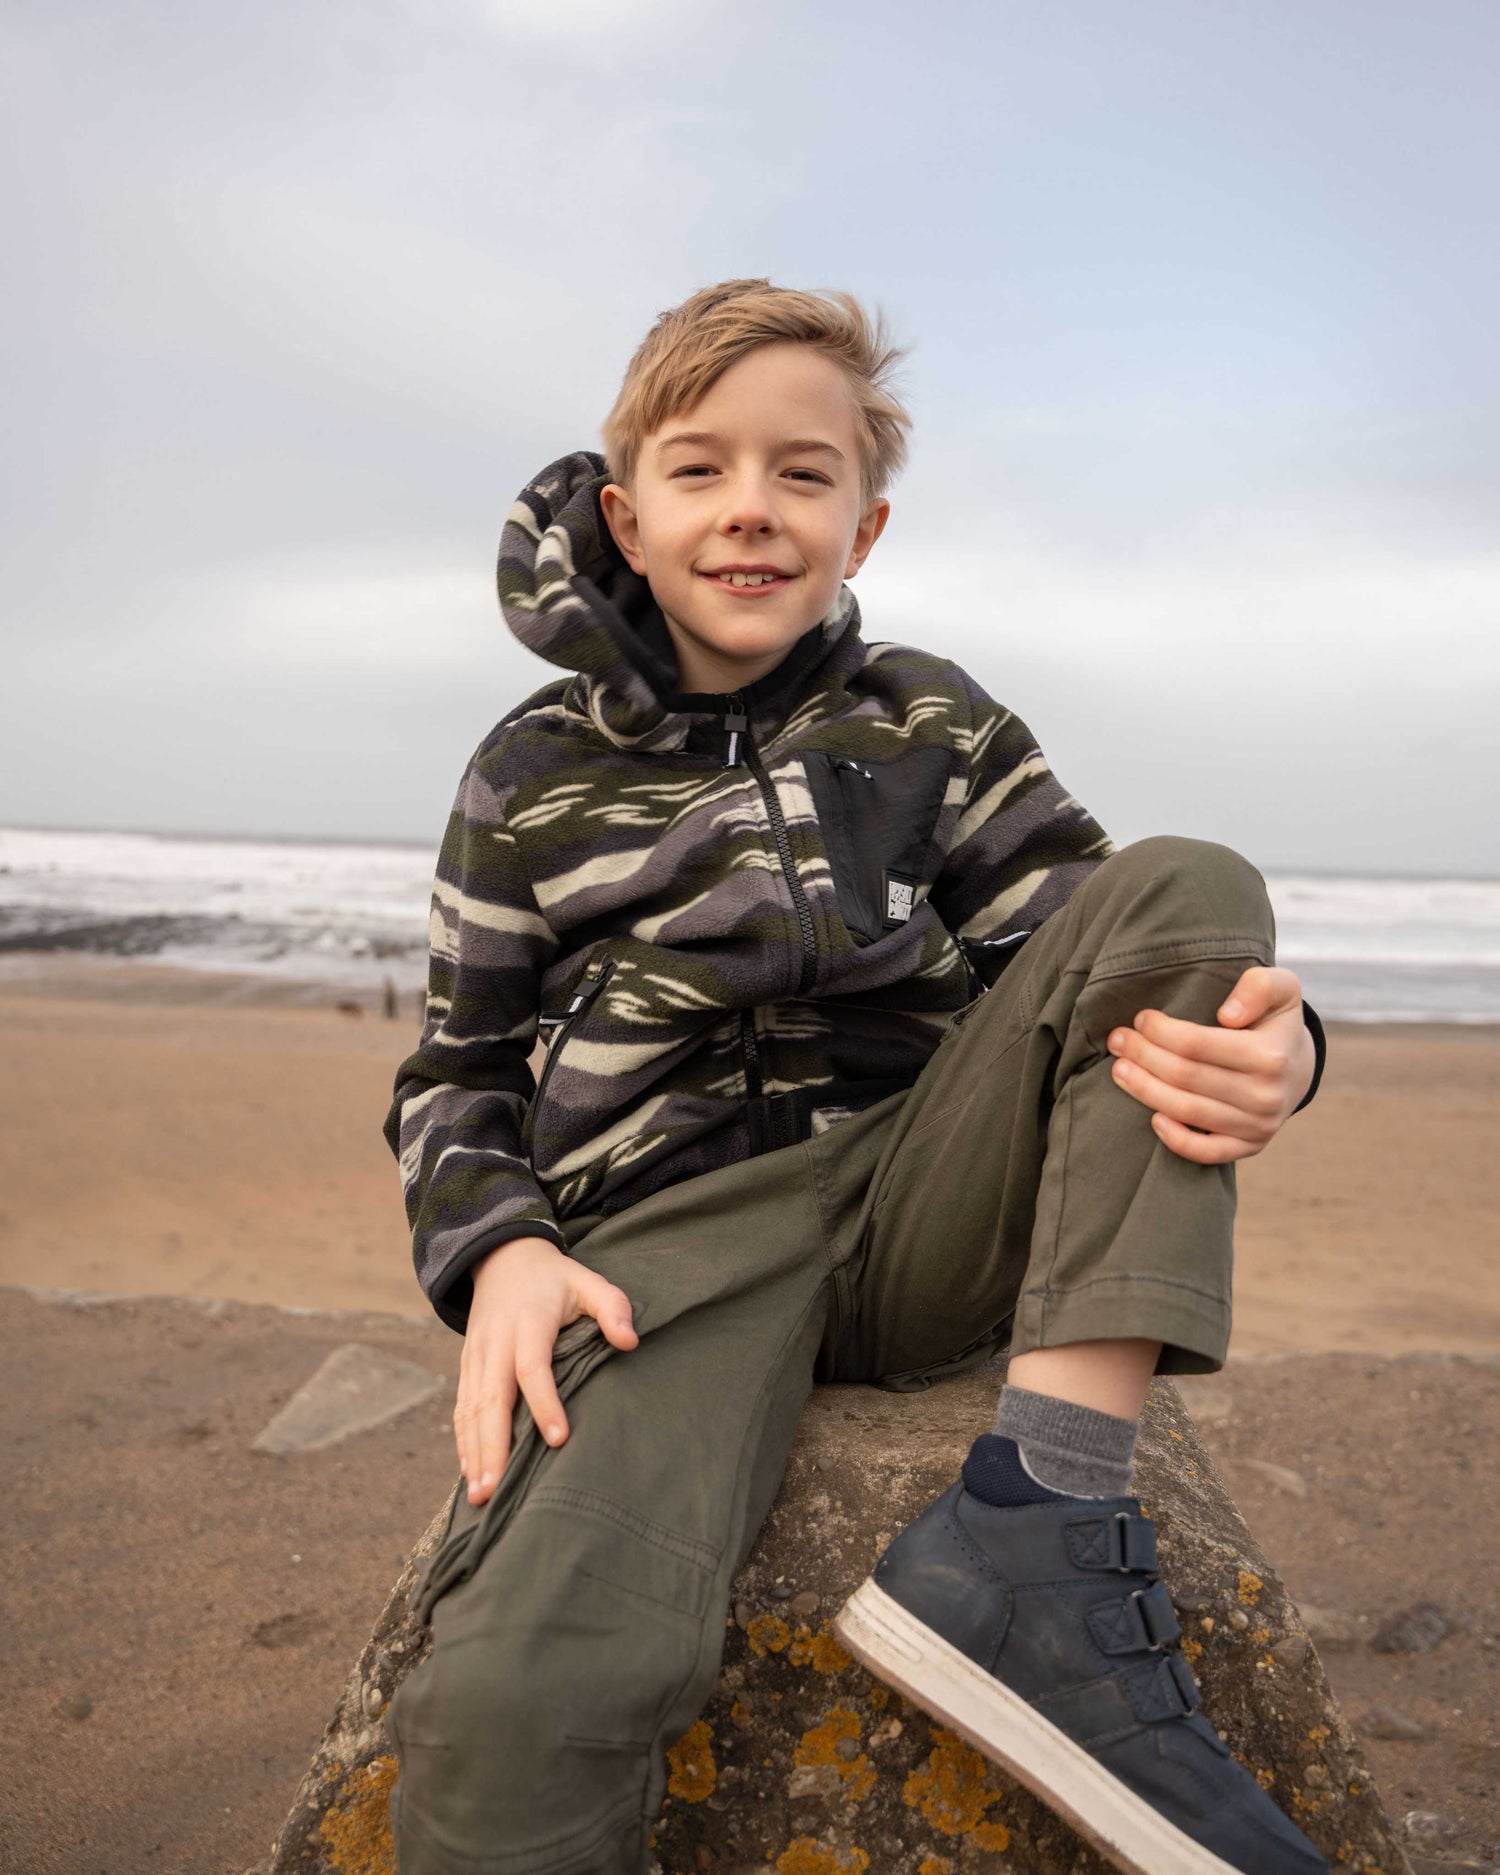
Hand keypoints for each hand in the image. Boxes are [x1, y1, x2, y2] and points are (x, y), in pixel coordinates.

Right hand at [454, 1235, 637, 1506]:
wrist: (503, 1257)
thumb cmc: (555, 1278)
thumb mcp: (588, 1281)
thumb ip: (612, 1307)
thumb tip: (629, 1342)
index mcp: (528, 1322)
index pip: (532, 1368)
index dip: (544, 1404)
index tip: (559, 1439)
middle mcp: (495, 1343)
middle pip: (491, 1398)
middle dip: (493, 1444)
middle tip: (495, 1487)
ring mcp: (476, 1356)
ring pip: (471, 1409)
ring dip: (474, 1452)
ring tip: (480, 1493)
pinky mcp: (467, 1366)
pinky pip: (462, 1408)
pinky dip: (462, 1442)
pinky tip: (469, 1474)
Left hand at [1106, 965, 1315, 1164]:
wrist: (1298, 1068)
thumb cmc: (1275, 1022)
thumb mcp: (1280, 988)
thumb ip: (1258, 987)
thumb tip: (1228, 1015)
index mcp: (1270, 1055)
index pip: (1196, 1044)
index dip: (1160, 1031)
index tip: (1140, 1018)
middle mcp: (1266, 1095)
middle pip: (1185, 1076)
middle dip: (1143, 1056)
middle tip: (1118, 1040)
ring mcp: (1259, 1126)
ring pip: (1188, 1111)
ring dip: (1145, 1091)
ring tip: (1119, 1070)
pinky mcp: (1250, 1147)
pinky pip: (1208, 1152)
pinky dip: (1177, 1140)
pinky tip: (1152, 1119)